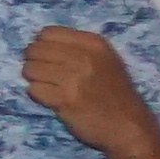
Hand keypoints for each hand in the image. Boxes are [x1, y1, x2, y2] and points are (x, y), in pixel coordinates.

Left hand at [22, 25, 159, 158]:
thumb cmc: (115, 93)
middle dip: (33, 62)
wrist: (129, 126)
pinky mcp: (65, 99)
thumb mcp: (105, 60)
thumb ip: (77, 49)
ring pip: (30, 69)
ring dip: (34, 79)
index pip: (47, 32)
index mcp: (94, 43)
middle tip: (44, 75)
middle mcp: (84, 57)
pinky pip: (33, 90)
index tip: (47, 58)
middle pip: (35, 50)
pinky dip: (38, 95)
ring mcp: (74, 78)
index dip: (41, 45)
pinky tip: (52, 100)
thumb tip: (39, 44)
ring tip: (49, 87)